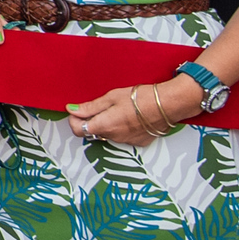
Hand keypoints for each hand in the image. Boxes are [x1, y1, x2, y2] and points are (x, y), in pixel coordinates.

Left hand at [65, 78, 197, 147]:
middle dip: (92, 120)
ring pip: (109, 134)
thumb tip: (72, 110)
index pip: (78, 130)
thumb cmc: (140, 98)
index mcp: (104, 125)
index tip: (76, 111)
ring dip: (108, 123)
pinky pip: (123, 136)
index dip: (74, 120)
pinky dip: (122, 128)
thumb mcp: (111, 97)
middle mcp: (114, 137)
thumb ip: (90, 107)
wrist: (167, 105)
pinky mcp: (139, 142)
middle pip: (94, 132)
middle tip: (100, 105)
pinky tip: (131, 116)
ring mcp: (127, 141)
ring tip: (119, 108)